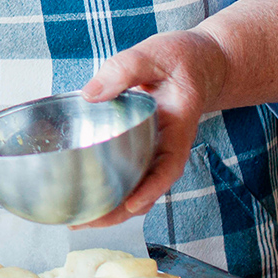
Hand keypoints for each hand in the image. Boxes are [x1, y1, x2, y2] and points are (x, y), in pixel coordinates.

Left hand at [75, 28, 228, 227]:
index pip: (169, 165)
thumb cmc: (183, 58)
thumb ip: (125, 69)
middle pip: (147, 188)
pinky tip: (84, 191)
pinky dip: (109, 186)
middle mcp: (167, 145)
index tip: (131, 204)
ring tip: (75, 219)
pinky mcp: (143, 146)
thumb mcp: (155, 54)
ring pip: (136, 186)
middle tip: (82, 222)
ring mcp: (155, 149)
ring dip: (110, 206)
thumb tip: (91, 93)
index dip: (151, 188)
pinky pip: (128, 171)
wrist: (202, 63)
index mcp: (178, 126)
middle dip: (117, 211)